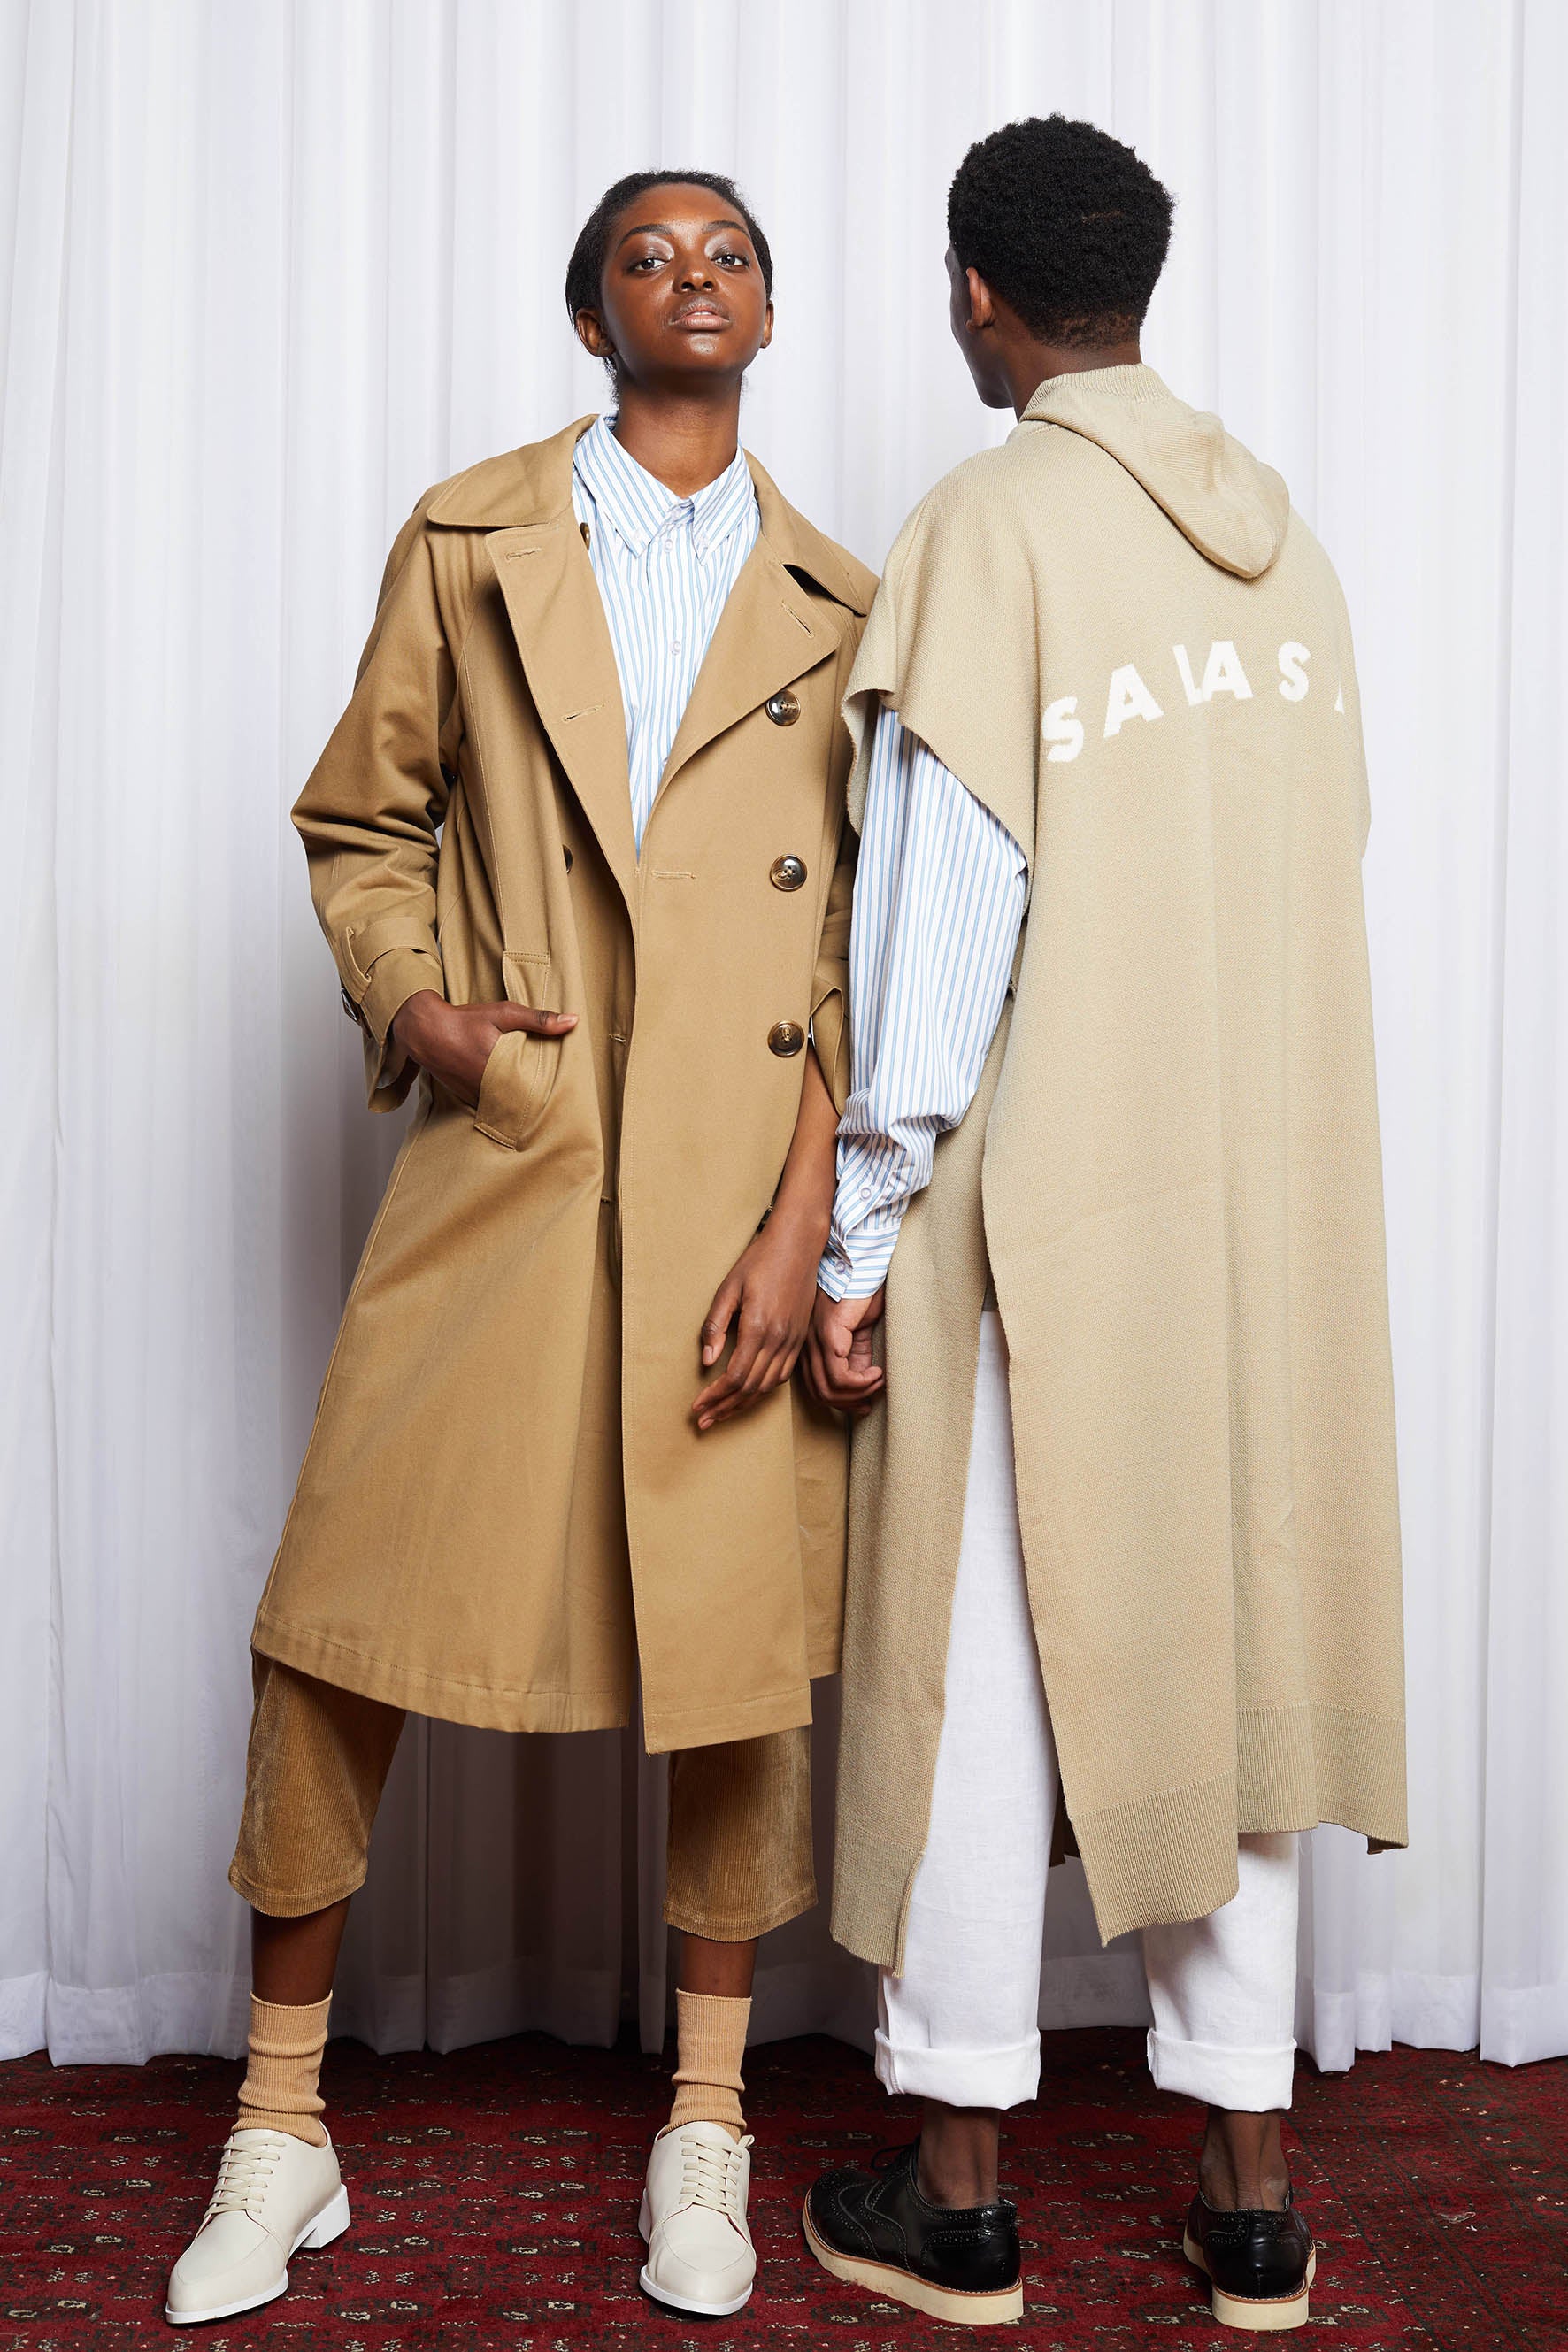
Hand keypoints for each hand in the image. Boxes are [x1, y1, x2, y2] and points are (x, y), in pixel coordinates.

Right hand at [391, 989, 575, 1106]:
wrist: (425, 1031)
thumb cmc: (465, 1020)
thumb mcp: (504, 1013)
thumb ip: (539, 1019)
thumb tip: (573, 1021)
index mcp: (500, 1068)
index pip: (534, 1089)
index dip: (549, 1093)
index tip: (565, 1094)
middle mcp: (487, 1087)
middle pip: (521, 1100)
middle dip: (536, 1099)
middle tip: (556, 1100)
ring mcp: (475, 1094)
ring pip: (505, 1104)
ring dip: (518, 1101)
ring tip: (537, 1100)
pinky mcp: (466, 1096)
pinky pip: (490, 1103)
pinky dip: (500, 1100)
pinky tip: (511, 1094)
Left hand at [691, 1206, 829, 1432]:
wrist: (799, 1244)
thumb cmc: (759, 1260)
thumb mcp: (729, 1288)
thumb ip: (715, 1325)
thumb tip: (706, 1361)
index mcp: (758, 1327)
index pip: (735, 1377)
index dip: (715, 1397)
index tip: (697, 1408)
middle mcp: (779, 1339)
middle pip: (750, 1389)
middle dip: (724, 1409)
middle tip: (703, 1422)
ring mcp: (792, 1341)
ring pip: (767, 1387)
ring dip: (743, 1405)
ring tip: (722, 1415)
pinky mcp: (799, 1339)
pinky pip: (782, 1376)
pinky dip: (763, 1392)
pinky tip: (749, 1395)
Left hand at [803, 1284, 885, 1415]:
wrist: (861, 1263)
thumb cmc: (860, 1292)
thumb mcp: (855, 1332)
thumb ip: (855, 1357)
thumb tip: (862, 1383)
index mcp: (807, 1344)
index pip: (814, 1386)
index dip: (839, 1402)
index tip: (861, 1405)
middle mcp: (806, 1344)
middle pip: (819, 1393)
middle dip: (847, 1403)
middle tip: (869, 1401)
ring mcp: (815, 1339)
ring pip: (828, 1388)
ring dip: (857, 1393)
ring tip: (877, 1383)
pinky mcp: (829, 1333)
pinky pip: (839, 1374)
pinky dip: (860, 1382)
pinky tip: (876, 1373)